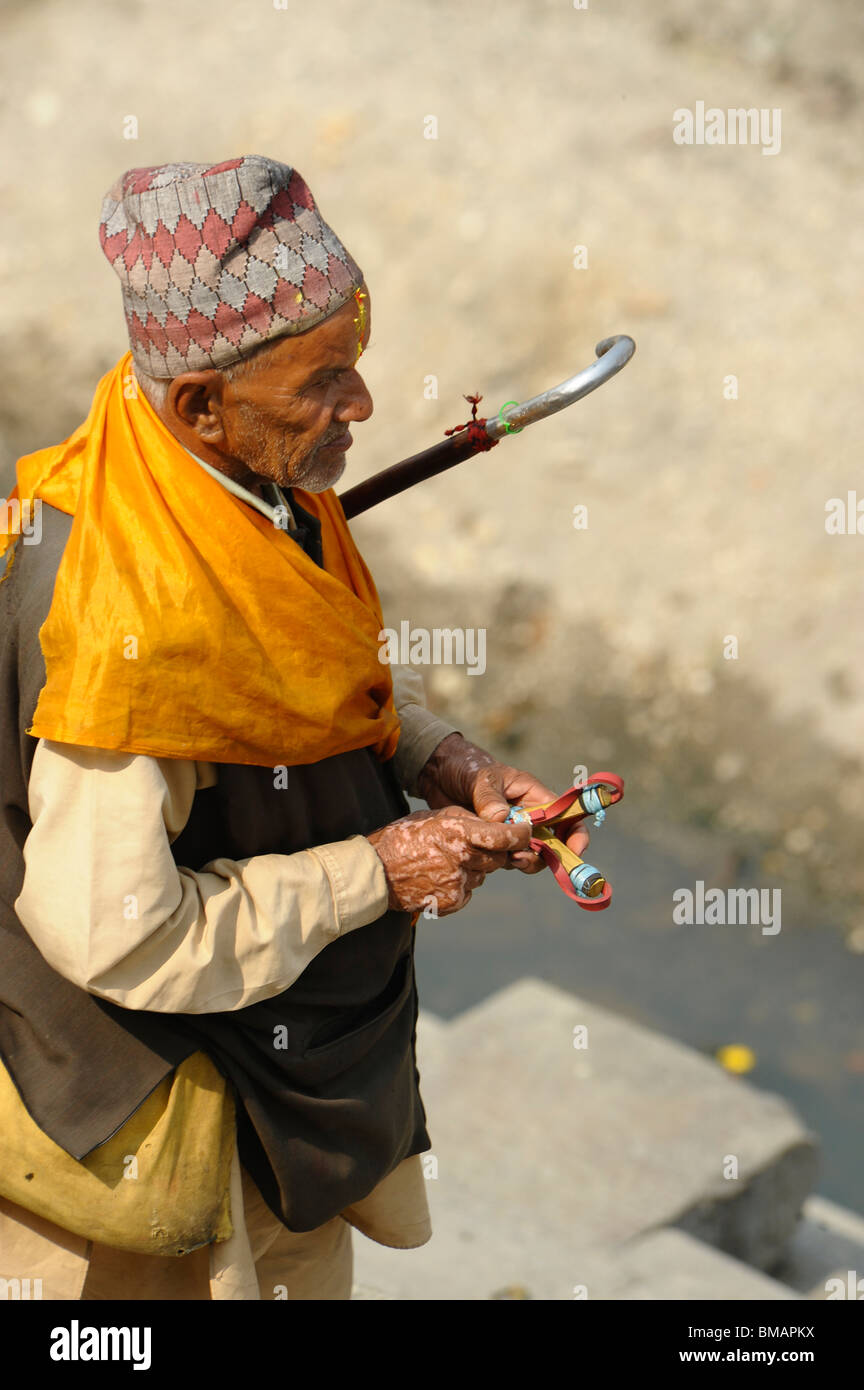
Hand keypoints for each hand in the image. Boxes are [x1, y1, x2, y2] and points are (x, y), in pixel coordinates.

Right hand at [366, 805, 531, 915]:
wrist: (376, 872)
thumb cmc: (405, 837)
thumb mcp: (435, 815)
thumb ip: (467, 819)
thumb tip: (498, 822)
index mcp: (457, 832)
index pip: (504, 837)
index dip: (520, 835)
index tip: (524, 832)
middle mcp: (461, 858)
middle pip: (498, 858)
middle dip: (492, 852)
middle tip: (470, 846)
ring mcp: (458, 883)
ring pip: (483, 874)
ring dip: (473, 868)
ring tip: (445, 862)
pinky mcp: (453, 901)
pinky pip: (470, 890)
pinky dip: (461, 884)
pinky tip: (439, 877)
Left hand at [416, 733, 589, 872]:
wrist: (439, 778)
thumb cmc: (467, 768)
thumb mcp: (480, 779)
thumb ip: (490, 798)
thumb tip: (501, 819)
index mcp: (535, 796)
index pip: (567, 816)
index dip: (577, 835)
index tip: (575, 850)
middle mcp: (529, 816)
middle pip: (553, 843)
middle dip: (545, 856)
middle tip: (522, 858)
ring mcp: (513, 831)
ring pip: (531, 855)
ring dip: (524, 861)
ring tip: (507, 858)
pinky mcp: (496, 843)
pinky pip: (508, 859)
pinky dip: (505, 862)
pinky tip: (489, 855)